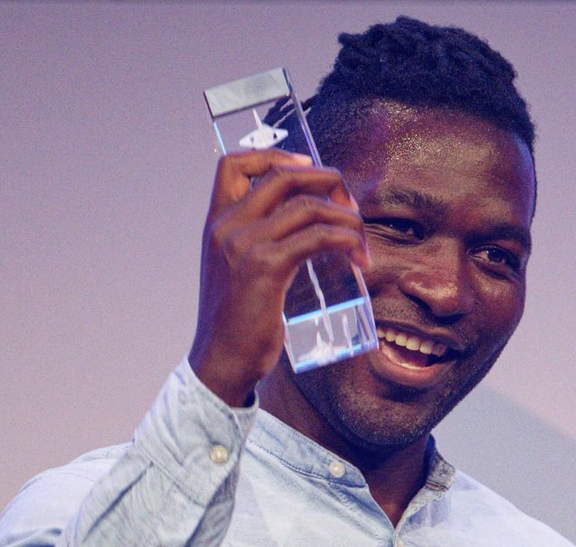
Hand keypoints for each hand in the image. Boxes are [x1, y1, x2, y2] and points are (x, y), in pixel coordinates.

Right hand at [188, 149, 369, 405]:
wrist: (220, 363)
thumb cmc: (234, 325)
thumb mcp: (234, 273)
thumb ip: (255, 245)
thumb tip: (302, 228)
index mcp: (216, 224)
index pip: (233, 164)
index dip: (275, 154)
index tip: (305, 168)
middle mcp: (227, 227)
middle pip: (285, 175)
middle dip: (327, 181)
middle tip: (349, 207)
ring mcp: (245, 245)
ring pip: (309, 206)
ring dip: (346, 219)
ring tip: (360, 243)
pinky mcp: (266, 267)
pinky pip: (318, 236)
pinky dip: (345, 240)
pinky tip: (356, 256)